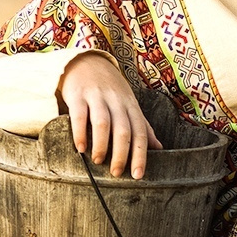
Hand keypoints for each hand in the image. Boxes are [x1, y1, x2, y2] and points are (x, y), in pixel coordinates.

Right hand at [57, 51, 162, 177]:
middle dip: (121, 154)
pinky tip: (80, 148)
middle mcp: (116, 101)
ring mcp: (97, 97)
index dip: (140, 155)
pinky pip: (79, 116)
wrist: (87, 61)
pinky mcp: (78, 95)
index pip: (140, 134)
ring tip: (99, 161)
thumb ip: (142, 126)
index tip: (137, 175)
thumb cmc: (111, 90)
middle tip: (116, 173)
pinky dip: (80, 133)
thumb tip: (159, 148)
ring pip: (103, 123)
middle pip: (123, 130)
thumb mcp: (130, 105)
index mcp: (131, 107)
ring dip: (102, 145)